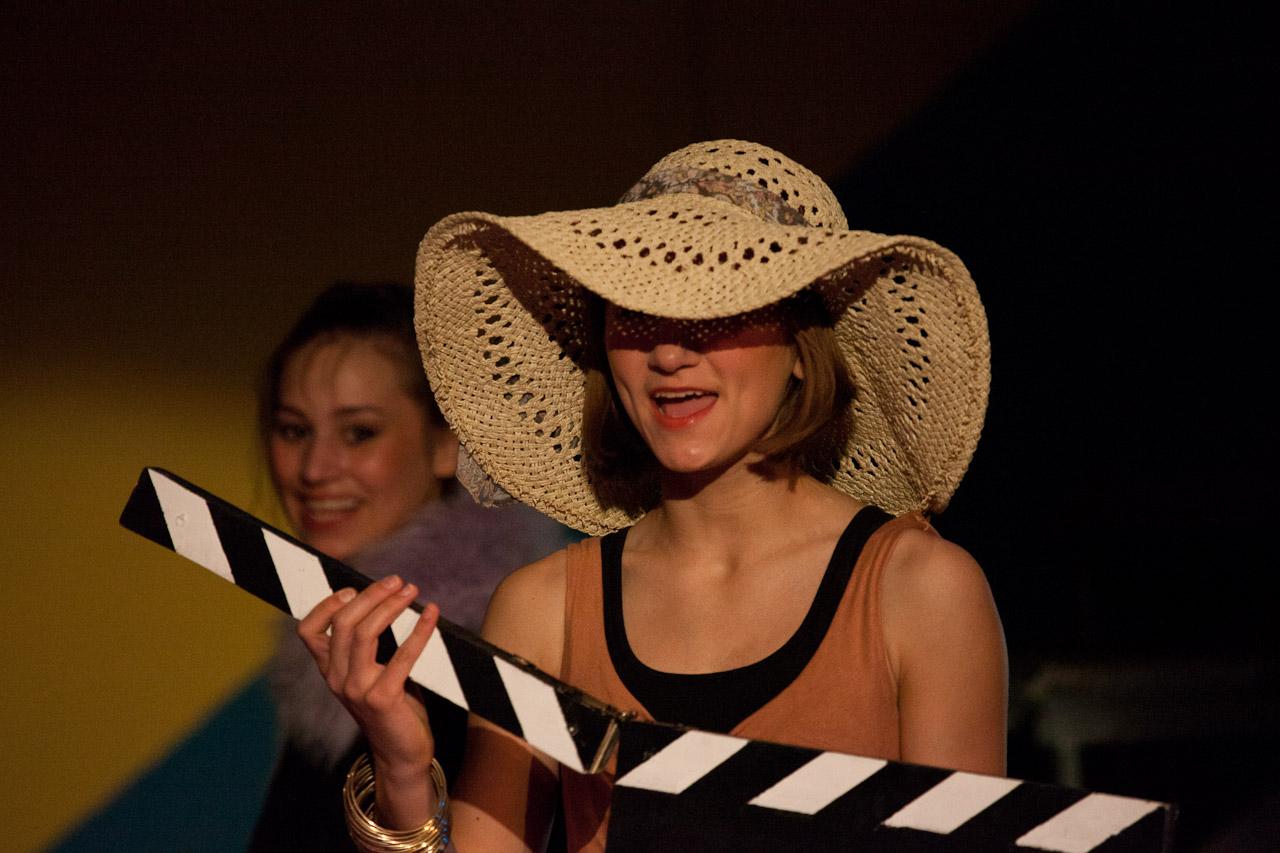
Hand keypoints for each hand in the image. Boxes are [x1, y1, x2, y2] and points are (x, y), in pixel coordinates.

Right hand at [298, 575, 439, 783]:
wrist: (402, 755)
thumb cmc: (393, 707)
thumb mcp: (371, 673)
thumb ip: (370, 645)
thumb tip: (388, 599)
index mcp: (330, 670)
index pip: (308, 630)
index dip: (325, 604)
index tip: (353, 588)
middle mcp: (337, 679)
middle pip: (344, 623)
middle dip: (371, 595)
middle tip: (397, 581)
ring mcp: (357, 690)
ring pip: (365, 633)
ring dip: (391, 606)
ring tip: (411, 591)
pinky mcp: (382, 699)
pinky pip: (402, 656)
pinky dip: (419, 631)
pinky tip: (432, 614)